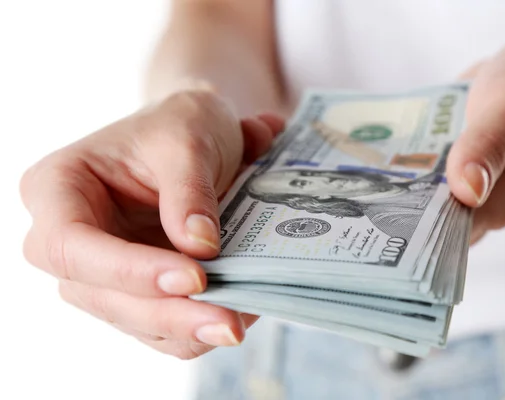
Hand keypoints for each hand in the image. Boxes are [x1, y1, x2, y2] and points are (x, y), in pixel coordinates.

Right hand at [20, 89, 283, 358]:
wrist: (194, 137)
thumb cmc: (177, 126)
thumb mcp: (187, 139)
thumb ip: (189, 190)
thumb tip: (199, 247)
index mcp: (58, 188)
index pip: (72, 244)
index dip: (128, 269)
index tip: (193, 275)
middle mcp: (71, 238)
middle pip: (101, 295)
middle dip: (168, 313)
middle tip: (229, 324)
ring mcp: (102, 271)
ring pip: (134, 319)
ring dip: (187, 329)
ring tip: (239, 323)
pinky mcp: (136, 291)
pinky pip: (160, 326)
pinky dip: (196, 328)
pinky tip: (238, 316)